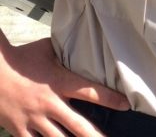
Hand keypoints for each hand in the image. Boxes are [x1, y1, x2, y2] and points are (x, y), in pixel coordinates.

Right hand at [0, 37, 128, 136]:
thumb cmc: (21, 57)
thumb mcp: (47, 49)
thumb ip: (65, 51)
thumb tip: (80, 40)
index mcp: (59, 82)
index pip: (90, 91)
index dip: (110, 99)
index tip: (125, 105)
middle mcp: (49, 103)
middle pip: (78, 125)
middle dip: (95, 136)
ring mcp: (34, 119)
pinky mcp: (19, 130)